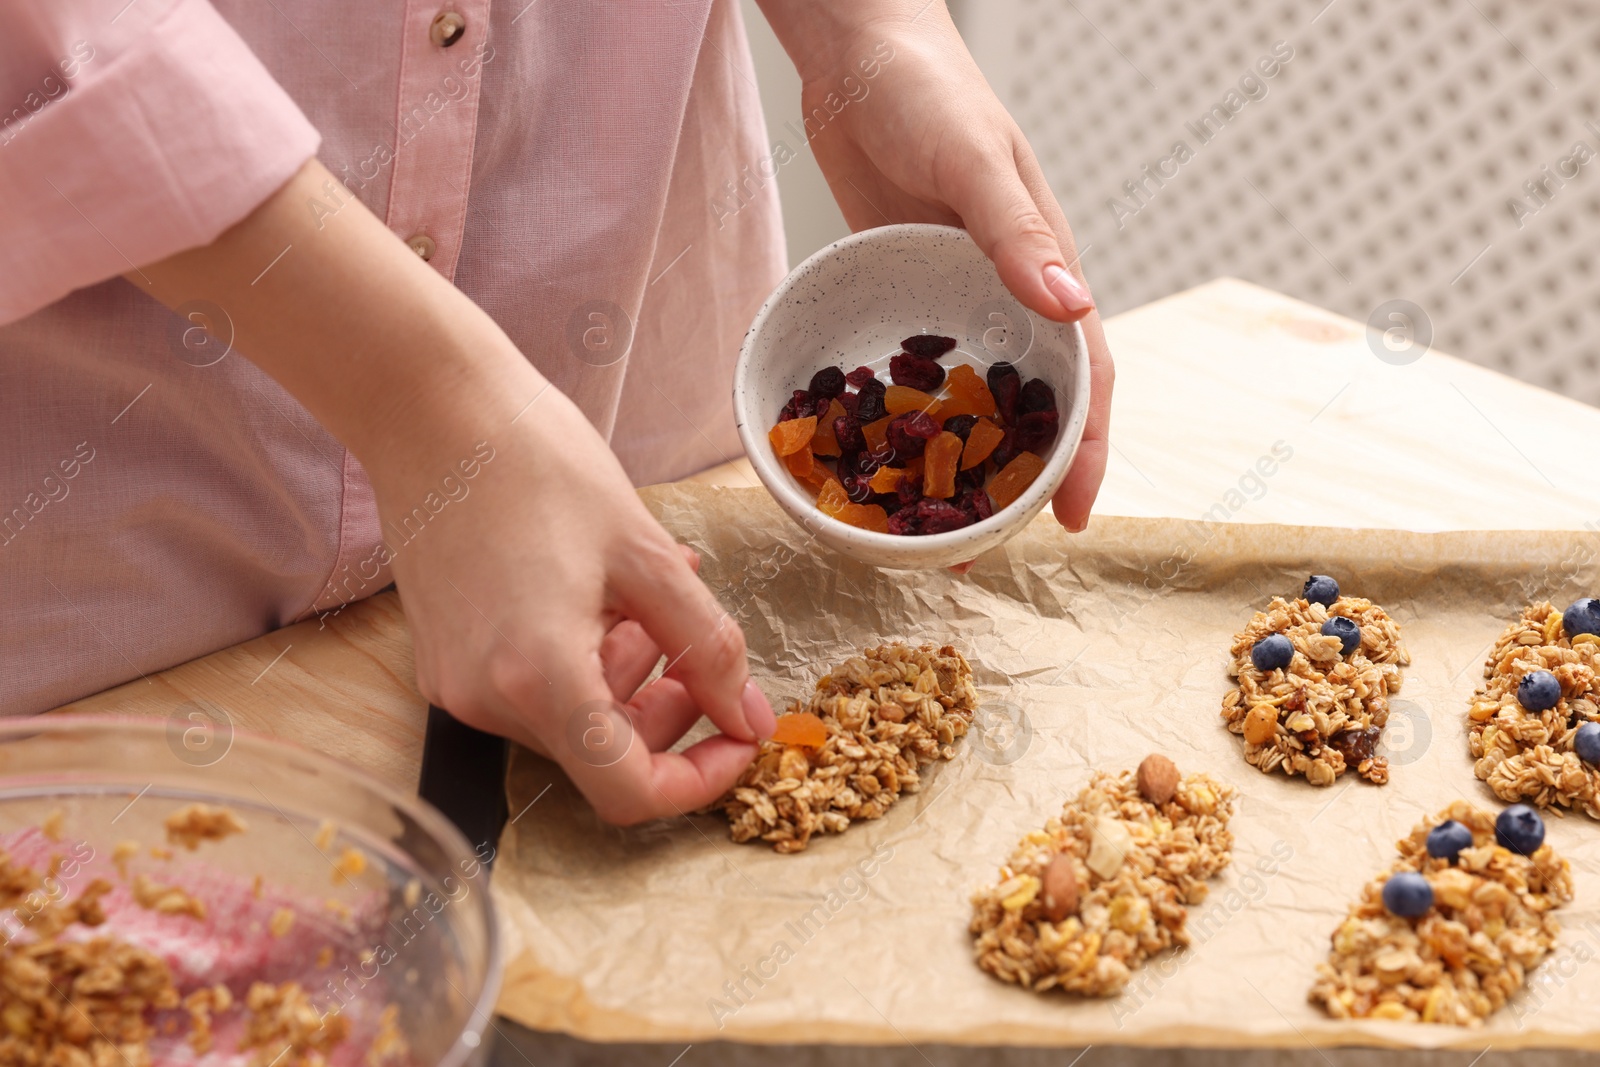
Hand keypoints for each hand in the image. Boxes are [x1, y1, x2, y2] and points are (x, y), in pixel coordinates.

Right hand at [379, 378, 777, 825]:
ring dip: (627, 673)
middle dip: (667, 708)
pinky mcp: (443, 662)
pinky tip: (597, 591)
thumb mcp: (648, 553)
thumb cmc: (537, 463)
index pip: (629, 792)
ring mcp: (456, 685)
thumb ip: (709, 645)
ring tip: (642, 590)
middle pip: (604, 754)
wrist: (430, 409)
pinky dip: (582, 658)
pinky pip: (533, 690)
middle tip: (694, 634)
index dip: (700, 778)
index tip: (740, 734)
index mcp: (539, 679)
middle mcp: (487, 700)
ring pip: (572, 721)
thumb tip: (749, 717)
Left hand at [764, 2, 1113, 531]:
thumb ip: (1015, 231)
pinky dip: (914, 412)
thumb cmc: (928, 90)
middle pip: (1032, 401)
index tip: (1072, 517)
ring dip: (967, 457)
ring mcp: (957, 294)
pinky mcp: (906, 288)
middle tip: (992, 545)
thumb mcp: (972, 160)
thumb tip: (1071, 307)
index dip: (1087, 449)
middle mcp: (1008, 290)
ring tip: (940, 523)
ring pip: (975, 393)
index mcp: (1046, 264)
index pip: (1085, 374)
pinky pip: (920, 365)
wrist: (859, 50)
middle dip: (1025, 475)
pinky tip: (889, 450)